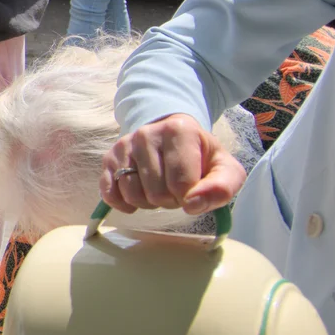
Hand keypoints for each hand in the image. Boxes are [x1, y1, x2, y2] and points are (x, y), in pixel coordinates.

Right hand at [100, 114, 244, 214]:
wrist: (174, 137)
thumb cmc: (201, 156)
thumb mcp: (225, 169)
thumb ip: (221, 188)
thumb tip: (193, 204)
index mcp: (178, 130)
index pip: (181, 184)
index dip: (190, 197)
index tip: (194, 189)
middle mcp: (146, 133)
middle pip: (157, 192)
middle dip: (169, 200)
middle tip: (176, 189)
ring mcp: (124, 145)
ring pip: (132, 194)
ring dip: (149, 203)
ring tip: (159, 190)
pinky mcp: (108, 158)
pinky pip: (109, 193)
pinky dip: (123, 204)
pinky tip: (137, 198)